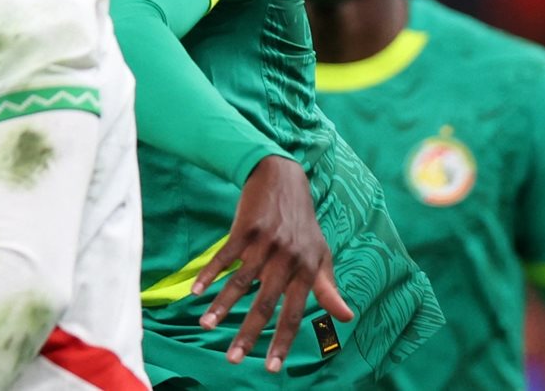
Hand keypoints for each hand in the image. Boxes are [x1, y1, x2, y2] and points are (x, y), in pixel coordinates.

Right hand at [190, 154, 353, 372]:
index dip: (282, 340)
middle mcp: (288, 258)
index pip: (294, 312)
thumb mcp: (320, 253)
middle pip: (264, 303)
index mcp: (307, 268)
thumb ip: (328, 287)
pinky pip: (225, 256)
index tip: (271, 368)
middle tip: (233, 359)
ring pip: (241, 282)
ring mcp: (266, 242)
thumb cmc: (302, 222)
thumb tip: (347, 318)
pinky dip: (210, 274)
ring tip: (206, 325)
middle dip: (248, 334)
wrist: (282, 176)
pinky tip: (197, 291)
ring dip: (222, 306)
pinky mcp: (245, 227)